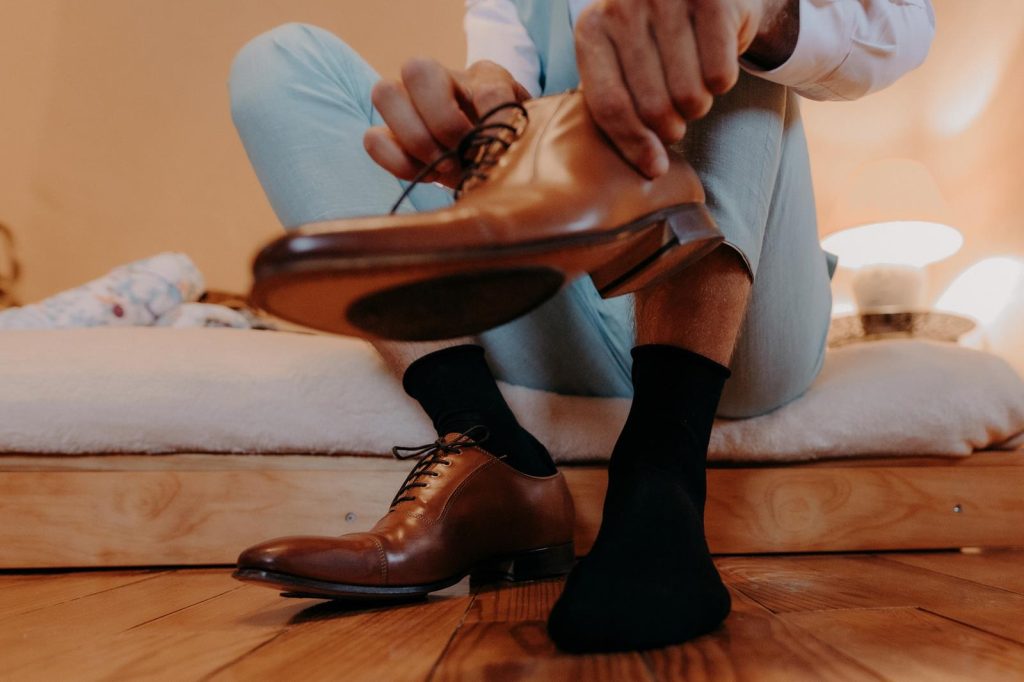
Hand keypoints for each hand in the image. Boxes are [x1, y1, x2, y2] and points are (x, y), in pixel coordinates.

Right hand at [364, 58, 530, 186]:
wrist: (490, 167)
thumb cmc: (506, 150)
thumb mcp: (520, 139)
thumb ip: (515, 132)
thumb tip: (498, 138)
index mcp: (484, 78)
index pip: (487, 88)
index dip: (493, 123)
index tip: (500, 148)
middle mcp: (441, 79)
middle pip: (417, 69)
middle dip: (443, 122)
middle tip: (461, 153)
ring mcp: (409, 104)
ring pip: (384, 93)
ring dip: (416, 139)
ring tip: (442, 166)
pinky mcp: (390, 136)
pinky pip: (373, 139)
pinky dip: (397, 162)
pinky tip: (425, 175)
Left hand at [575, 0, 784, 177]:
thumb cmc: (657, 40)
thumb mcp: (622, 64)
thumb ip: (618, 108)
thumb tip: (651, 168)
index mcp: (591, 29)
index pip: (609, 106)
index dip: (633, 145)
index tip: (654, 168)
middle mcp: (623, 5)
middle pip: (652, 107)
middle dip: (671, 126)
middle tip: (677, 117)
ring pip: (688, 95)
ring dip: (697, 105)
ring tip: (693, 87)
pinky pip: (719, 76)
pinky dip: (721, 82)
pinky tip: (713, 63)